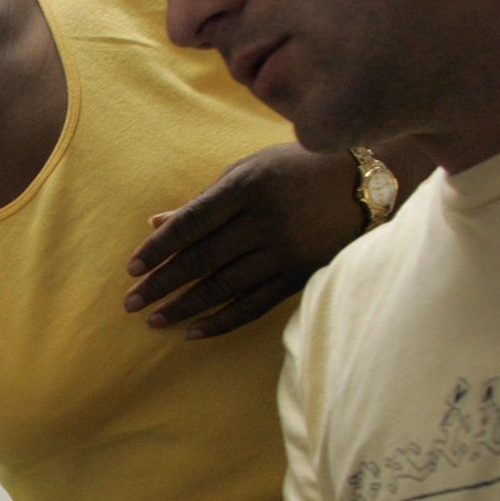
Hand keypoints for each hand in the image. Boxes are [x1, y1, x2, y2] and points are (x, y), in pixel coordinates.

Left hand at [124, 143, 361, 337]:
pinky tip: (192, 333)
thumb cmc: (299, 167)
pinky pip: (254, 305)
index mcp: (246, 187)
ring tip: (153, 321)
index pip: (191, 223)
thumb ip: (205, 198)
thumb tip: (156, 223)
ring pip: (223, 287)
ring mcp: (284, 251)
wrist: (369, 182)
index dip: (158, 248)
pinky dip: (221, 321)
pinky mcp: (299, 275)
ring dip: (184, 307)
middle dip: (161, 284)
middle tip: (130, 303)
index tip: (131, 269)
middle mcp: (264, 220)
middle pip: (201, 259)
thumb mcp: (251, 168)